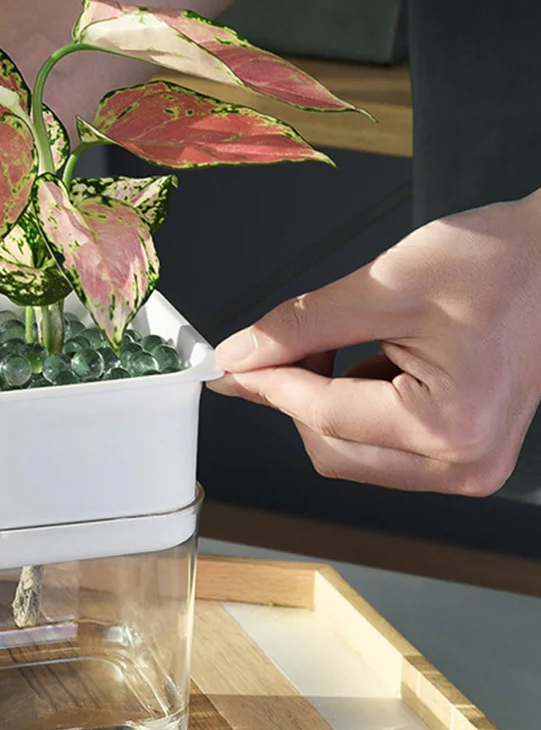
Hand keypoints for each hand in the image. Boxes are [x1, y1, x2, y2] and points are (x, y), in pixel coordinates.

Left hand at [206, 188, 540, 494]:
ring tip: (347, 341)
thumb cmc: (500, 263)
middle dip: (296, 396)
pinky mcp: (461, 454)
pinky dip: (354, 405)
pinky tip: (372, 358)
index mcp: (450, 427)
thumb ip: (301, 325)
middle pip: (331, 450)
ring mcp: (466, 465)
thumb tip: (241, 354)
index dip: (267, 383)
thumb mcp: (385, 286)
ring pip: (350, 453)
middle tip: (284, 343)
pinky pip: (378, 445)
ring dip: (325, 401)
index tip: (229, 363)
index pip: (324, 416)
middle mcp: (462, 464)